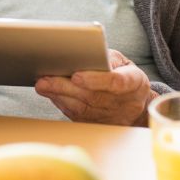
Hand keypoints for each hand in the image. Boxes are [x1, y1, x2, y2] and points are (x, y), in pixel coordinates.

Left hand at [34, 49, 154, 125]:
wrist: (137, 105)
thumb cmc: (125, 76)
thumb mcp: (124, 62)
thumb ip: (107, 58)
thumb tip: (86, 54)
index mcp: (133, 83)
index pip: (115, 82)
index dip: (95, 80)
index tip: (76, 76)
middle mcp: (123, 103)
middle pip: (92, 97)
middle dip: (66, 88)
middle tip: (45, 80)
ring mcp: (111, 117)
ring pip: (82, 109)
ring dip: (59, 96)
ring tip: (42, 85)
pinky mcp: (98, 124)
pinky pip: (78, 116)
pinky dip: (61, 104)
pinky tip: (50, 93)